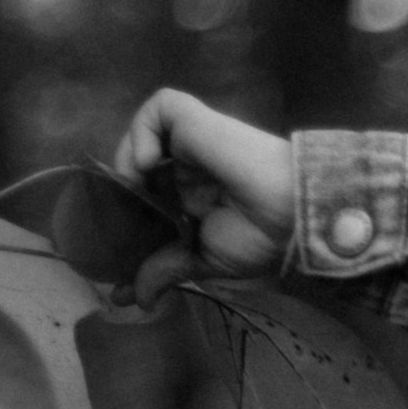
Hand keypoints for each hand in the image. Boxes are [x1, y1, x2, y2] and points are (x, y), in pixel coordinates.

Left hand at [113, 89, 295, 302]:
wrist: (290, 214)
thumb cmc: (258, 238)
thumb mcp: (202, 261)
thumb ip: (164, 270)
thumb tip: (128, 300)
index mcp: (192, 198)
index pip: (145, 198)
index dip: (126, 215)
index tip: (117, 244)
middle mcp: (188, 167)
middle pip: (137, 166)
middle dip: (119, 190)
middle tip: (117, 216)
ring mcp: (191, 142)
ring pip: (142, 134)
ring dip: (127, 159)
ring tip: (136, 188)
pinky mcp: (195, 120)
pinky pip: (159, 108)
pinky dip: (143, 130)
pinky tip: (150, 162)